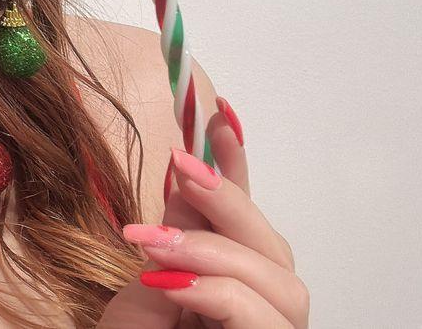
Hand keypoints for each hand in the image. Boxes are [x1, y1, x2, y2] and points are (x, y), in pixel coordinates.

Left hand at [95, 98, 308, 327]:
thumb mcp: (141, 287)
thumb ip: (171, 235)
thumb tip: (183, 166)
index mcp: (234, 289)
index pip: (248, 220)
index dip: (240, 166)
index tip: (217, 114)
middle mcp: (265, 315)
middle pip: (276, 247)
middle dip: (228, 200)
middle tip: (178, 165)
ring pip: (280, 282)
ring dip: (213, 251)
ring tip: (151, 244)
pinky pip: (260, 320)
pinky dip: (217, 293)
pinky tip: (170, 283)